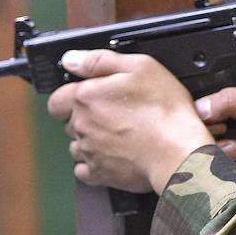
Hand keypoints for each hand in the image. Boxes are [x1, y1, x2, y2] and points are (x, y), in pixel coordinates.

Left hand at [47, 50, 213, 193]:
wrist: (178, 152)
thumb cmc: (164, 111)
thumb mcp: (140, 67)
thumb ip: (100, 61)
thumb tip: (72, 60)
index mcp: (86, 98)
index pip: (57, 99)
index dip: (72, 96)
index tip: (92, 97)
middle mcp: (82, 126)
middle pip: (70, 122)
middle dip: (86, 117)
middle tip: (116, 113)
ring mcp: (89, 152)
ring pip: (77, 145)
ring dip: (91, 140)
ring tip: (119, 134)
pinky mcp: (99, 174)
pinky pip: (85, 170)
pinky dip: (94, 164)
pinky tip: (114, 154)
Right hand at [197, 59, 235, 187]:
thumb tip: (202, 107)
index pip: (209, 82)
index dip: (200, 96)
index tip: (201, 109)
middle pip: (207, 111)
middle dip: (207, 123)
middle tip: (221, 128)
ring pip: (213, 134)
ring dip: (215, 141)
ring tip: (233, 144)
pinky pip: (226, 154)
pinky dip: (224, 157)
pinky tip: (234, 155)